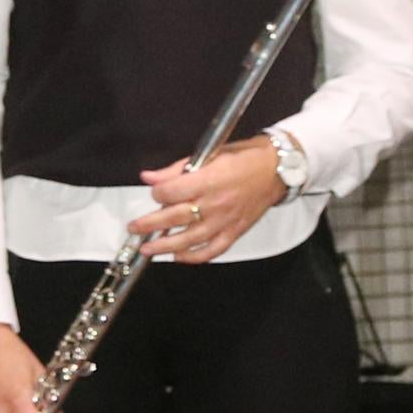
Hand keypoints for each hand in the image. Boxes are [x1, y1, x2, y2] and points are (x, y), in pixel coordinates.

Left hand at [130, 134, 282, 263]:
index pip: (171, 193)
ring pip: (189, 239)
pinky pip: (212, 250)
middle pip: (174, 217)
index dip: (157, 193)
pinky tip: (179, 257)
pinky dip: (194, 257)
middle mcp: (215, 203)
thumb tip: (150, 177)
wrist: (277, 169)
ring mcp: (225, 220)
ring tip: (148, 249)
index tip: (155, 193)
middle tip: (134, 228)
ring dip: (165, 246)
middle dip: (149, 224)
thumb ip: (177, 169)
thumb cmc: (245, 158)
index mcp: (208, 180)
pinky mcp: (235, 232)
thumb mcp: (209, 154)